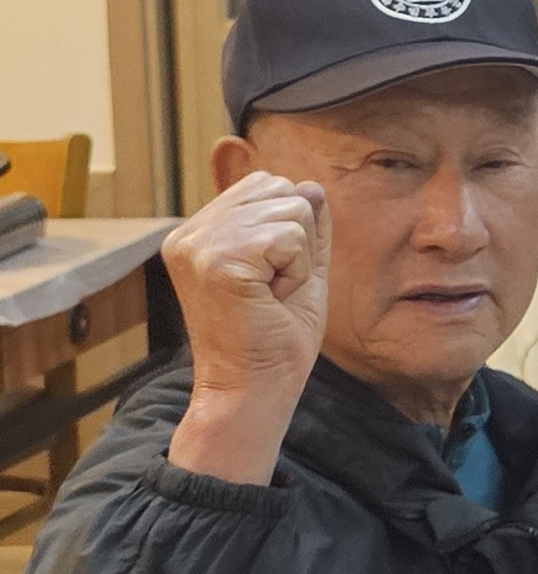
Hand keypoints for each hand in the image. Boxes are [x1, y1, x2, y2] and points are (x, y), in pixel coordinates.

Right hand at [164, 170, 329, 479]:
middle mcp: (188, 233)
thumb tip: (311, 186)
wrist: (253, 388)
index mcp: (198, 233)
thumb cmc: (276, 338)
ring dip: (298, 260)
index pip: (265, 185)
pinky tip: (271, 299)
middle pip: (281, 189)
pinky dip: (297, 271)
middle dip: (297, 242)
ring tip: (270, 296)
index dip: (290, 231)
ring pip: (291, 209)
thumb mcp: (300, 271)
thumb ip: (305, 228)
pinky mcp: (216, 260)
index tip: (269, 279)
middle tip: (272, 290)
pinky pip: (290, 237)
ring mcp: (197, 244)